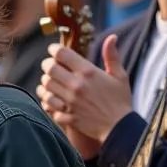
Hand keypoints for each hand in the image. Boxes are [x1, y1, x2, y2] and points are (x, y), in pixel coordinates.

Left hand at [38, 39, 132, 158]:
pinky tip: (50, 98)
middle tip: (50, 66)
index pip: (62, 54)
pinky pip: (47, 105)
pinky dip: (46, 101)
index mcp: (88, 73)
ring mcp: (69, 102)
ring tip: (50, 82)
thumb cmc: (121, 100)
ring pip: (45, 87)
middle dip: (47, 65)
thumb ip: (112, 56)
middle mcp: (76, 86)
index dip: (54, 50)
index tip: (53, 50)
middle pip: (49, 69)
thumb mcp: (120, 76)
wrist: (120, 128)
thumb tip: (111, 37)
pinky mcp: (66, 116)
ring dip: (45, 83)